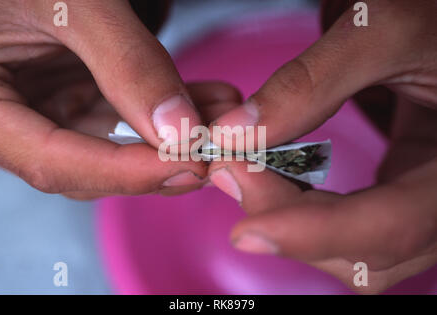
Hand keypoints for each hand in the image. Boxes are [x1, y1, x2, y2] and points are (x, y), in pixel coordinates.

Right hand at [0, 0, 240, 198]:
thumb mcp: (72, 2)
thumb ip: (125, 64)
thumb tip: (180, 130)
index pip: (53, 161)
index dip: (125, 172)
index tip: (189, 165)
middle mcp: (8, 117)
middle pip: (88, 164)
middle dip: (159, 161)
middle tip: (215, 148)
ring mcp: (42, 105)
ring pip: (114, 142)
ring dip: (173, 136)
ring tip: (222, 117)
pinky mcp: (70, 91)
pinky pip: (121, 114)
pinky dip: (164, 110)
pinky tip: (207, 100)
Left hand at [209, 0, 436, 292]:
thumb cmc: (434, 15)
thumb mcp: (383, 32)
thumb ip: (309, 83)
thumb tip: (233, 134)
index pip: (396, 224)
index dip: (316, 235)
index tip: (244, 233)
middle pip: (370, 249)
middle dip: (291, 224)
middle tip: (231, 175)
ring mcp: (425, 197)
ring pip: (357, 247)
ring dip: (293, 221)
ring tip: (245, 175)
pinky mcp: (402, 187)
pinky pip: (351, 221)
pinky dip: (305, 210)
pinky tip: (272, 180)